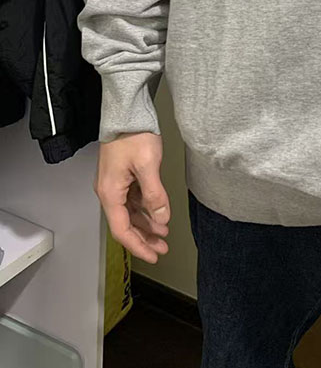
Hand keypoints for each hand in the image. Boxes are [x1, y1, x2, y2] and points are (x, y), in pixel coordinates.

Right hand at [94, 132, 170, 263]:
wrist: (128, 112)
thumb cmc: (133, 135)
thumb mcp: (147, 165)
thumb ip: (154, 195)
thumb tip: (161, 219)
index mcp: (110, 192)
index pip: (122, 230)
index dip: (138, 246)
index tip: (153, 255)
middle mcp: (109, 191)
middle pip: (125, 223)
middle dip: (144, 238)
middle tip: (162, 248)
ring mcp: (115, 183)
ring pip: (130, 212)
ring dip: (146, 223)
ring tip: (164, 232)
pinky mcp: (123, 175)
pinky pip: (133, 199)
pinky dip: (145, 208)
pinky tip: (158, 213)